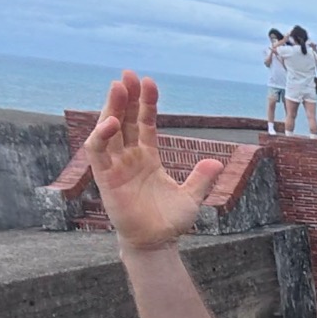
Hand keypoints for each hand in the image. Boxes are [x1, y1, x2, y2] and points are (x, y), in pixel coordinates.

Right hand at [83, 71, 222, 251]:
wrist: (156, 243)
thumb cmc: (170, 222)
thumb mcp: (192, 197)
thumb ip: (202, 179)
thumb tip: (217, 162)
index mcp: (148, 158)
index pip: (145, 124)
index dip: (147, 103)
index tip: (150, 82)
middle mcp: (130, 158)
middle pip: (126, 120)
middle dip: (127, 97)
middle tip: (128, 74)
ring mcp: (116, 166)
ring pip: (110, 130)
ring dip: (112, 108)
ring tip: (118, 87)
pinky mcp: (105, 178)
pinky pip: (99, 153)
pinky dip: (102, 136)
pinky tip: (112, 122)